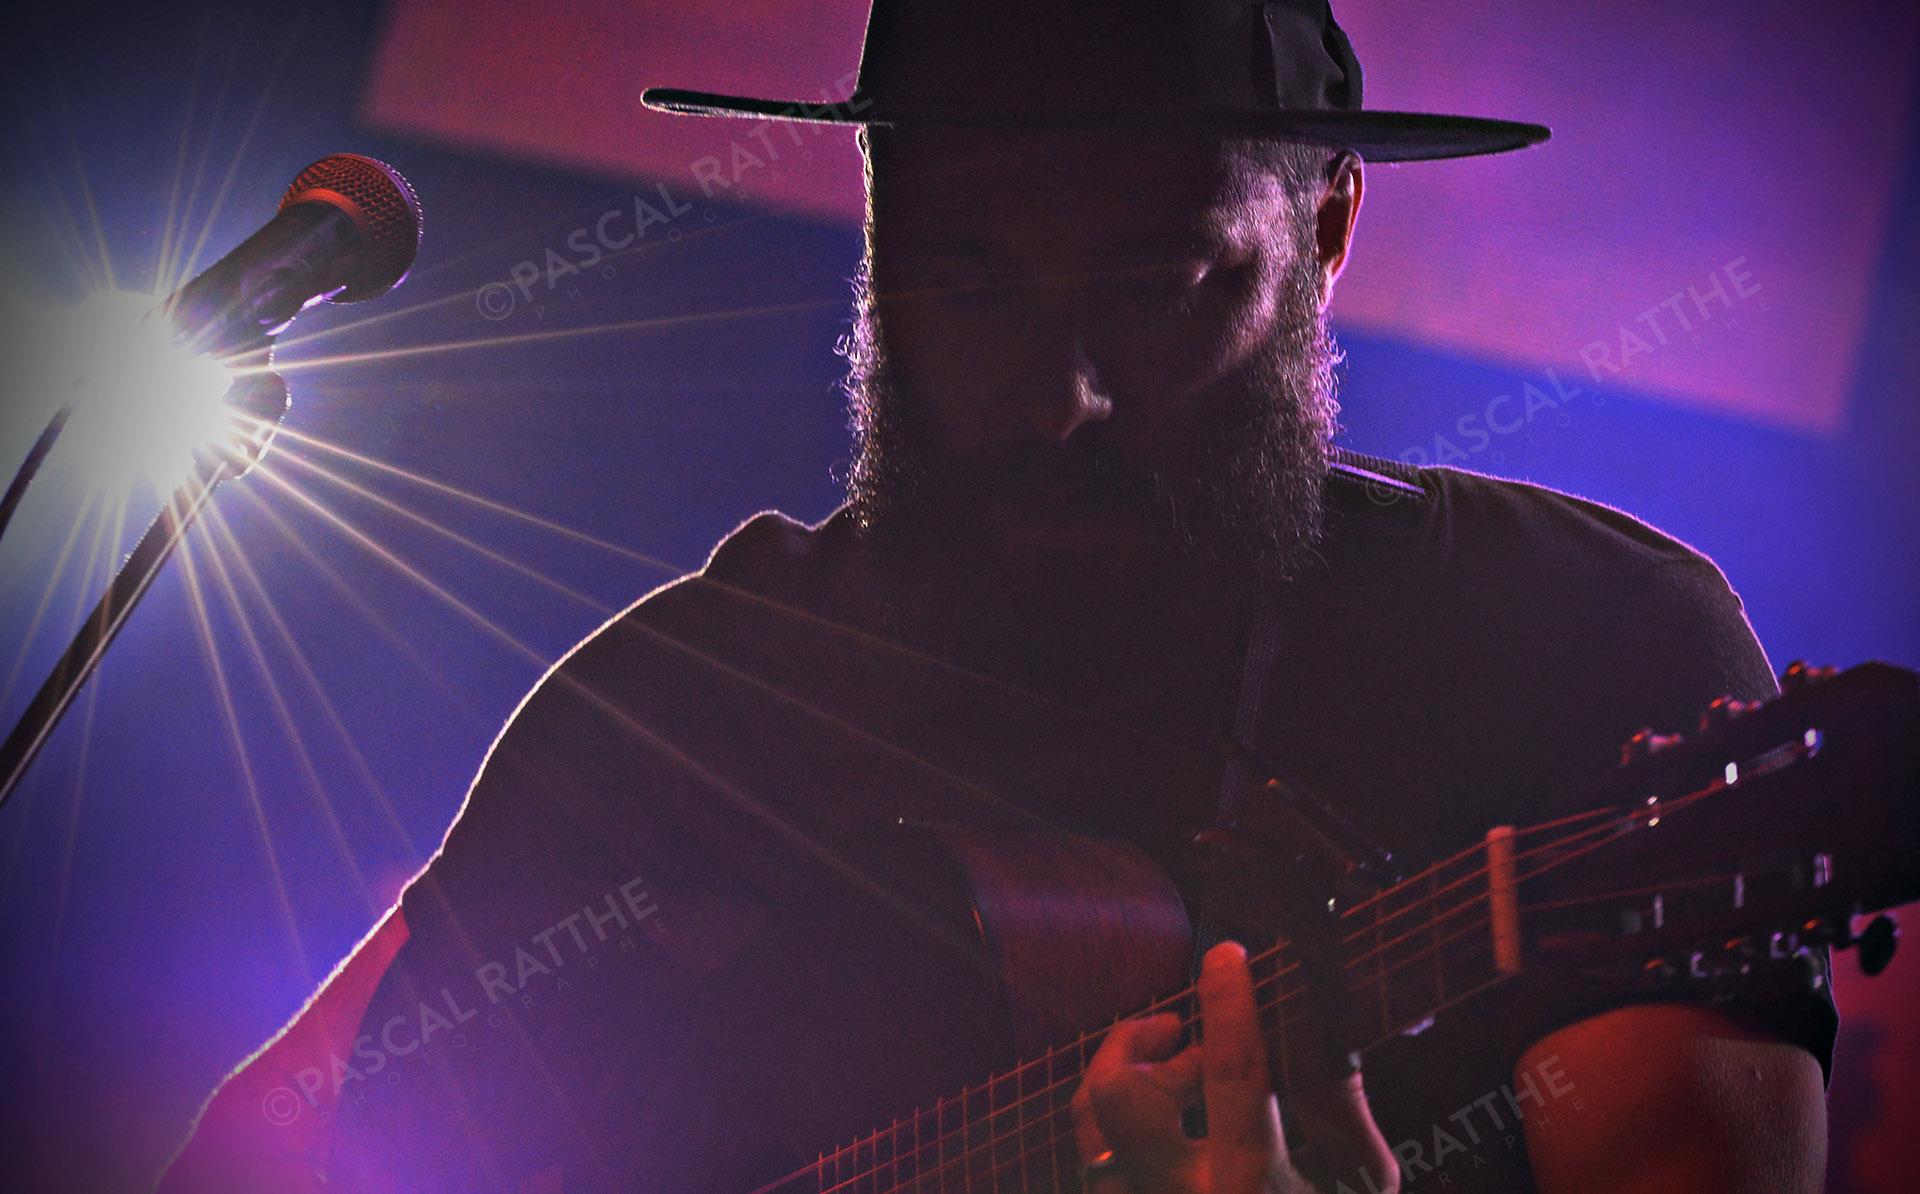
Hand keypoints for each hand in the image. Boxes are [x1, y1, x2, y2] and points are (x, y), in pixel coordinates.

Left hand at [1069, 941, 1398, 1192]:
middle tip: (1188, 1039)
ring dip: (1131, 1078)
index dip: (1230, 1005)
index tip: (1227, 958)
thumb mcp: (1359, 1179)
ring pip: (1090, 1124)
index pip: (1232, 1074)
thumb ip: (1335, 1099)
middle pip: (1119, 1098)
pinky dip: (1119, 1121)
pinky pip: (1092, 1157)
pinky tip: (1165, 1114)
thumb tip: (1313, 1012)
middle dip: (1146, 1047)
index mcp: (1249, 1189)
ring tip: (1178, 1073)